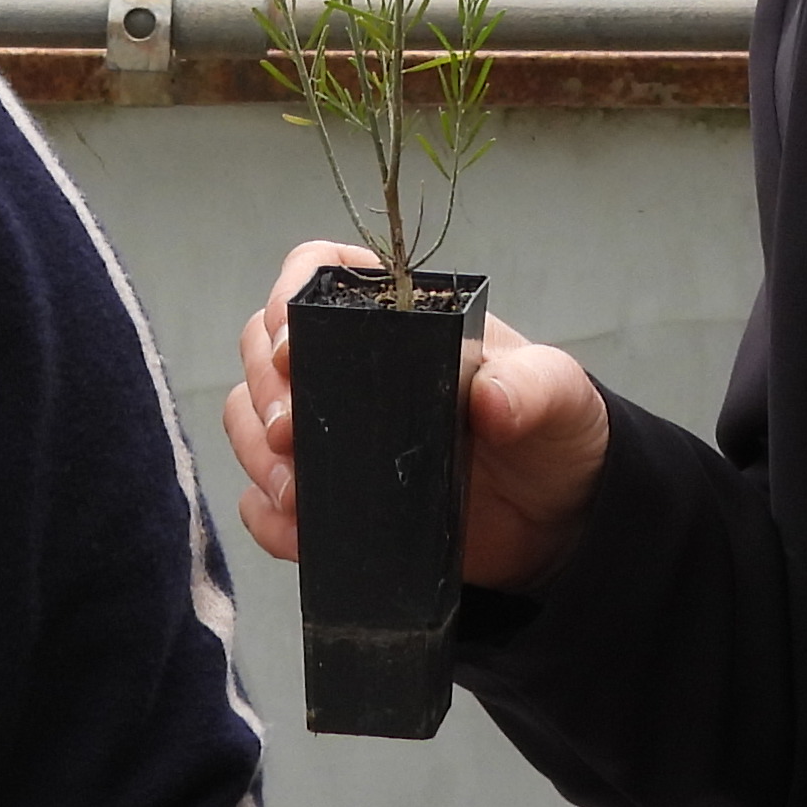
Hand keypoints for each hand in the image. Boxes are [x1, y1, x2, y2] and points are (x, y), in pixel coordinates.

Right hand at [224, 239, 611, 593]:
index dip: (288, 296)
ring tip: (295, 490)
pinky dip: (268, 516)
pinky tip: (297, 532)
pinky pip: (264, 503)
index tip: (290, 345)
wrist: (555, 520)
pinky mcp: (326, 497)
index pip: (318, 274)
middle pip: (261, 346)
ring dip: (254, 453)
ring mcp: (330, 432)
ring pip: (249, 420)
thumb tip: (492, 400)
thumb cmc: (551, 432)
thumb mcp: (558, 395)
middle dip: (264, 388)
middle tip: (287, 431)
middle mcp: (348, 365)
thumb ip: (533, 387)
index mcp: (395, 316)